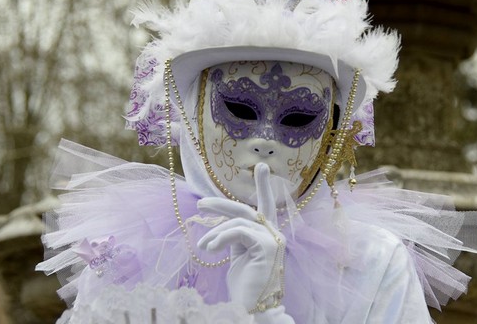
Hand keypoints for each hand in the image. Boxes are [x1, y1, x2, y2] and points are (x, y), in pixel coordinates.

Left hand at [197, 163, 285, 312]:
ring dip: (215, 232)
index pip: (264, 206)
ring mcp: (274, 239)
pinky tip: (210, 249)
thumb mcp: (237, 256)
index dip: (263, 186)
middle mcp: (274, 234)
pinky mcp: (268, 246)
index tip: (262, 166)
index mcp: (267, 235)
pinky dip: (221, 237)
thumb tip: (222, 225)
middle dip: (223, 203)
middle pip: (247, 209)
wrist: (252, 309)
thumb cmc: (244, 287)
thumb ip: (236, 237)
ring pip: (239, 221)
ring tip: (203, 247)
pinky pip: (240, 232)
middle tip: (201, 202)